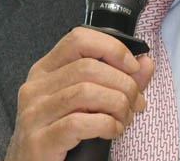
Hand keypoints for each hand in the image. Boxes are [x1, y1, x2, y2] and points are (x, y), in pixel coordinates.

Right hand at [4, 26, 153, 160]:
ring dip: (117, 104)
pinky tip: (112, 131)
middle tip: (136, 101)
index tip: (132, 66)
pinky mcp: (39, 140)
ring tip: (125, 118)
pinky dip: (105, 125)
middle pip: (88, 67)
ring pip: (86, 92)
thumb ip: (119, 80)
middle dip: (122, 83)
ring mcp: (34, 113)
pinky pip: (79, 123)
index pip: (78, 39)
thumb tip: (145, 63)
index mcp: (46, 70)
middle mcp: (36, 86)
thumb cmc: (61, 135)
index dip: (111, 48)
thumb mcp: (88, 102)